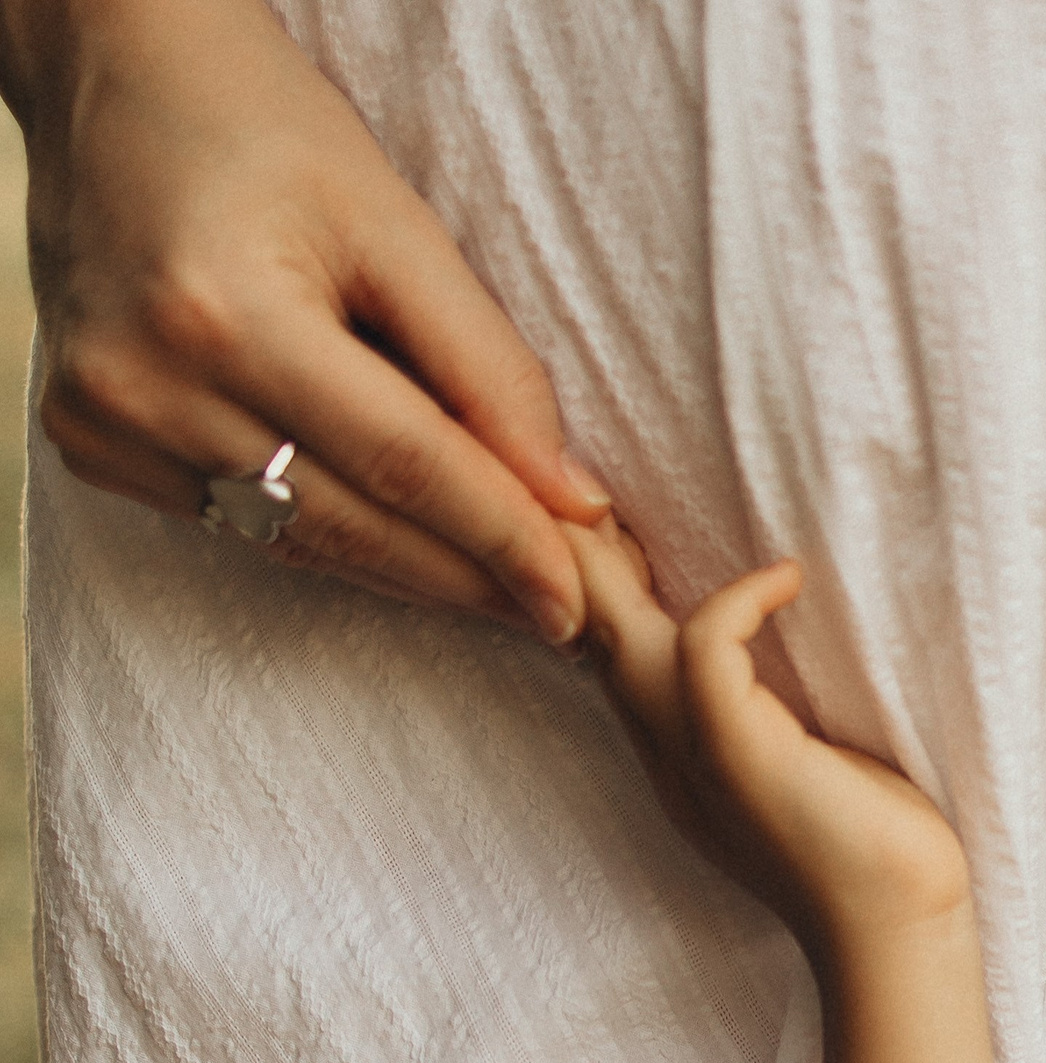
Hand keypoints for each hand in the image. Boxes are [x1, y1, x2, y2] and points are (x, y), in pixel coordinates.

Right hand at [11, 0, 607, 639]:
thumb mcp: (396, 226)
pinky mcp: (89, 445)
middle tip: (561, 615)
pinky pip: (243, 526)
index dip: (502, 539)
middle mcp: (147, 383)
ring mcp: (105, 424)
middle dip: (470, 577)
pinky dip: (333, 539)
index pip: (403, 463)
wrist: (114, 83)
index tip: (576, 601)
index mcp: (223, 314)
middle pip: (353, 523)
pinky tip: (404, 541)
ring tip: (505, 591)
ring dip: (413, 574)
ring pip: (301, 543)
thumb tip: (570, 502)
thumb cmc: (270, 136)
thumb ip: (487, 367)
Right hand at [566, 520, 969, 958]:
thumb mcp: (797, 755)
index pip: (594, 640)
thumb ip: (768, 700)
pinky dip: (741, 599)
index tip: (618, 510)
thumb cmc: (870, 843)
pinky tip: (788, 580)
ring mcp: (693, 751)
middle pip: (574, 623)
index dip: (587, 570)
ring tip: (631, 503)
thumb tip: (790, 623)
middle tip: (594, 478)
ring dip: (610, 557)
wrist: (896, 930)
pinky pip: (707, 645)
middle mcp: (664, 746)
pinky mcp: (738, 751)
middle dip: (568, 544)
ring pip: (610, 630)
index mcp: (671, 746)